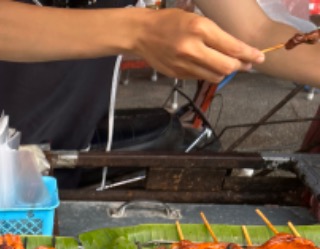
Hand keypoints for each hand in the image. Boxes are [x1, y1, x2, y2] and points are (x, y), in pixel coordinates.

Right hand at [132, 9, 264, 81]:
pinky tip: (209, 66)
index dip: (250, 54)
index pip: (232, 47)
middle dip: (240, 66)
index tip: (260, 57)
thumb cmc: (170, 20)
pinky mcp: (176, 74)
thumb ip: (215, 35)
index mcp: (200, 28)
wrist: (141, 32)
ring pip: (215, 76)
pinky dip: (208, 73)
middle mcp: (192, 48)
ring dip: (225, 72)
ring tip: (229, 66)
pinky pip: (200, 77)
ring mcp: (183, 64)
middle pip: (227, 66)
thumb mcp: (196, 18)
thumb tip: (235, 49)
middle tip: (247, 64)